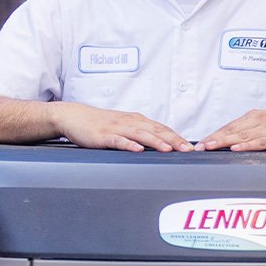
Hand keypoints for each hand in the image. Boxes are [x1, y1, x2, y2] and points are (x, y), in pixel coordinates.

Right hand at [52, 102, 193, 151]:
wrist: (74, 116)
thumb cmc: (99, 124)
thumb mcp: (122, 127)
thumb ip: (138, 134)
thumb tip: (157, 145)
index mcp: (137, 121)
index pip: (162, 128)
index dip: (177, 137)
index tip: (191, 147)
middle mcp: (130, 122)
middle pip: (156, 130)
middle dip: (174, 140)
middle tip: (188, 149)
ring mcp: (117, 128)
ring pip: (141, 134)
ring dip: (156, 142)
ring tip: (169, 149)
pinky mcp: (104, 136)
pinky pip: (119, 140)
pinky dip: (129, 144)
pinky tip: (138, 149)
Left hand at [196, 103, 265, 151]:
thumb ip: (252, 132)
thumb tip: (233, 143)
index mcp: (254, 117)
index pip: (228, 127)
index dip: (212, 136)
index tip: (198, 145)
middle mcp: (259, 121)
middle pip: (232, 131)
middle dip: (213, 139)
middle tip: (197, 148)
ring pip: (243, 136)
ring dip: (225, 142)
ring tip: (210, 147)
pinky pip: (262, 142)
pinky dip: (248, 146)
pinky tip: (237, 149)